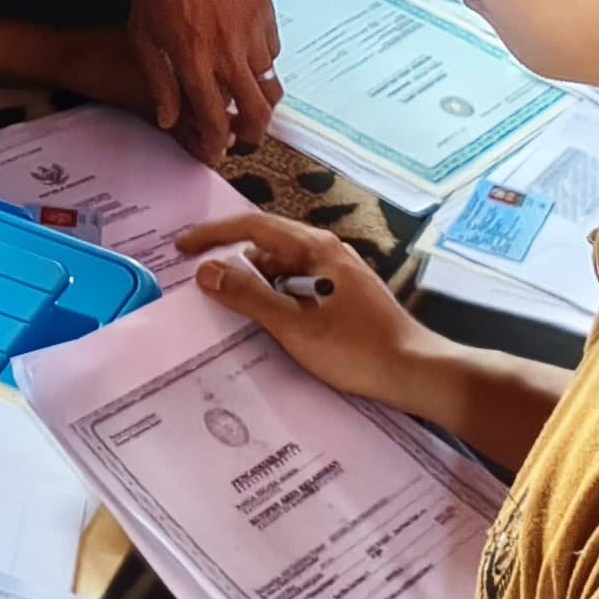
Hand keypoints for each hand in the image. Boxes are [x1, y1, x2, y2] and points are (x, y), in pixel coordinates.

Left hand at [128, 0, 281, 162]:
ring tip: (248, 103)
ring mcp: (251, 31)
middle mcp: (227, 50)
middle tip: (244, 137)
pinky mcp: (265, 14)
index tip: (218, 151)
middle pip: (255, 111)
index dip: (218, 142)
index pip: (214, 117)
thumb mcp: (144, 35)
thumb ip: (160, 82)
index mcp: (193, 58)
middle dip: (251, 133)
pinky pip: (273, 52)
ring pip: (269, 84)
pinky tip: (246, 58)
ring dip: (259, 99)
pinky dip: (262, 63)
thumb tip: (170, 121)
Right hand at [175, 211, 443, 415]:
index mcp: (315, 248)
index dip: (213, 235)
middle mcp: (327, 252)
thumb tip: (206, 270)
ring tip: (229, 311)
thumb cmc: (357, 349)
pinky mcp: (344, 297)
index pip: (253, 227)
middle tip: (202, 287)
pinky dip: (276, 299)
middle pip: (268, 247)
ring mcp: (338, 274)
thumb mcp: (295, 325)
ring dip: (255, 285)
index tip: (182, 248)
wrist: (417, 372)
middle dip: (232, 263)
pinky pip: (298, 287)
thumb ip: (249, 296)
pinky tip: (267, 325)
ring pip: (283, 270)